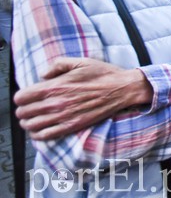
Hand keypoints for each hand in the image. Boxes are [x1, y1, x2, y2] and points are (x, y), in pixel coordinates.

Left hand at [14, 57, 152, 140]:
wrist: (122, 89)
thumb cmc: (103, 74)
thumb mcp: (80, 61)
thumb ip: (57, 65)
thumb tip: (43, 75)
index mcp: (56, 85)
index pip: (22, 97)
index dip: (21, 97)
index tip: (26, 96)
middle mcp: (56, 102)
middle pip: (23, 113)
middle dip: (23, 110)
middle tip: (29, 108)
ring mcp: (64, 116)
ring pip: (31, 126)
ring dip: (28, 123)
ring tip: (32, 119)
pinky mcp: (72, 126)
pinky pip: (45, 136)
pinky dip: (38, 134)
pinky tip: (40, 129)